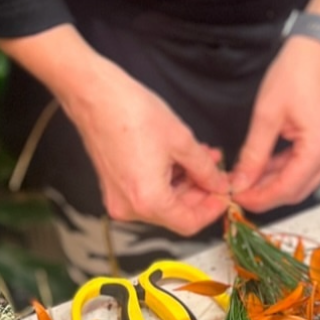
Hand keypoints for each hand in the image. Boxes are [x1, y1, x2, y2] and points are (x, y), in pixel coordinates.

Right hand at [64, 59, 230, 235]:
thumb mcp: (182, 142)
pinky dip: (167, 179)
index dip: (211, 210)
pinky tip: (181, 158)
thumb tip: (218, 184)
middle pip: (175, 213)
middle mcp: (129, 206)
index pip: (189, 223)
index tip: (224, 195)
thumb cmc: (131, 113)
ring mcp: (118, 197)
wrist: (95, 96)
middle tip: (217, 174)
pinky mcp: (114, 185)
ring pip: (163, 201)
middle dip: (200, 193)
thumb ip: (205, 169)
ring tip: (203, 158)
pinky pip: (148, 191)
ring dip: (186, 182)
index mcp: (147, 200)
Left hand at [231, 36, 319, 211]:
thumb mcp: (267, 115)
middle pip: (297, 190)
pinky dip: (286, 170)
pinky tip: (265, 167)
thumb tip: (241, 180)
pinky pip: (307, 167)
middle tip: (239, 189)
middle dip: (266, 193)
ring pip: (302, 181)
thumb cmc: (298, 72)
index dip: (260, 197)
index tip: (237, 197)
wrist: (318, 50)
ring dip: (274, 183)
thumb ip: (254, 153)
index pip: (287, 188)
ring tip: (247, 178)